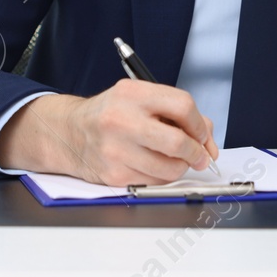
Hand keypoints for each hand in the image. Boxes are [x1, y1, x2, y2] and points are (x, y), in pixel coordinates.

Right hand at [0, 80, 219, 184]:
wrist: (70, 132)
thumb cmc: (110, 114)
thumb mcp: (139, 99)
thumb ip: (175, 111)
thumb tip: (206, 135)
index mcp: (133, 94)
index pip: (182, 106)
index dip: (199, 124)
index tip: (202, 134)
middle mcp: (122, 120)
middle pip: (177, 142)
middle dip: (196, 152)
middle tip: (200, 156)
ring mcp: (116, 150)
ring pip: (169, 168)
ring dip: (181, 167)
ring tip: (175, 160)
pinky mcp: (114, 174)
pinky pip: (153, 182)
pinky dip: (161, 177)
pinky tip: (154, 166)